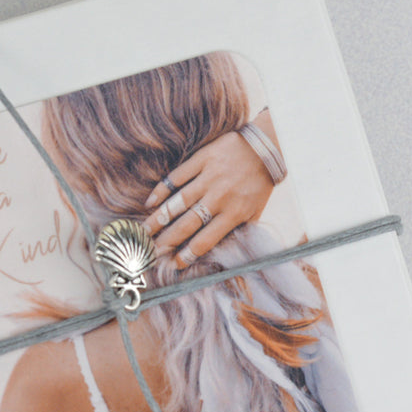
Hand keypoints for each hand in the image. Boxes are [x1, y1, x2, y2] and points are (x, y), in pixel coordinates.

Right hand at [142, 109, 281, 268]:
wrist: (267, 147)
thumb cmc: (259, 185)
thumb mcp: (255, 212)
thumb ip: (237, 231)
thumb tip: (218, 251)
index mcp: (233, 214)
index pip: (204, 242)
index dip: (186, 256)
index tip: (173, 264)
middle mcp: (219, 198)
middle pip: (186, 225)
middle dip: (166, 240)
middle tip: (151, 250)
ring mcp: (209, 178)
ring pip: (177, 202)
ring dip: (158, 219)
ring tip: (144, 231)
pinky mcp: (202, 160)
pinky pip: (177, 177)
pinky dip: (161, 191)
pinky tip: (150, 203)